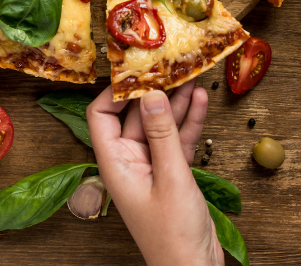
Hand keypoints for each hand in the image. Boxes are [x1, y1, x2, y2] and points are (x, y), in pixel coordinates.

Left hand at [87, 83, 221, 265]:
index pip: (100, 117)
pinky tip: (200, 99)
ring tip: (191, 73)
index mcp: (115, 165)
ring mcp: (152, 168)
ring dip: (177, 102)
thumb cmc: (174, 235)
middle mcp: (130, 163)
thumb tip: (152, 94)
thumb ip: (162, 134)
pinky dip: (189, 121)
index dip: (113, 92)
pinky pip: (178, 140)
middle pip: (136, 117)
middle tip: (170, 64)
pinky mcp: (173, 175)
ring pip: (161, 126)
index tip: (134, 71)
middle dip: (154, 91)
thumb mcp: (170, 177)